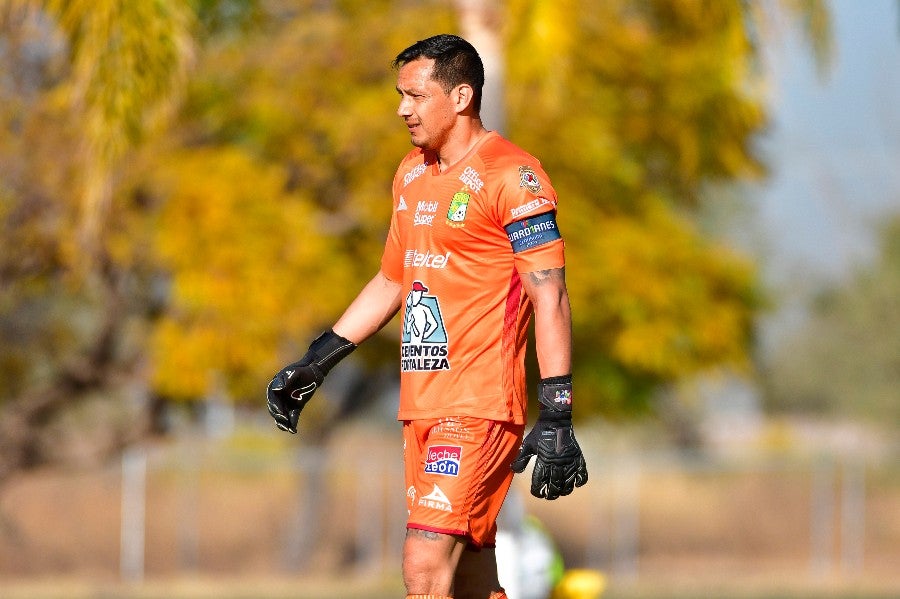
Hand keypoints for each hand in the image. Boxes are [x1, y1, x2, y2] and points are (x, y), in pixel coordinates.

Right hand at [266, 361, 323, 433]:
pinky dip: (292, 423)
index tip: (280, 411)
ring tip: (288, 429)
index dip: (275, 406)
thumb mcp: (295, 372)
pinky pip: (292, 417)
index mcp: (275, 388)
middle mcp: (279, 397)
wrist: (312, 372)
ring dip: (284, 423)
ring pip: (282, 416)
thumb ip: (286, 380)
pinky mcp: (296, 407)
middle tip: (284, 419)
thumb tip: (278, 389)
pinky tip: (294, 430)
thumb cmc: (302, 370)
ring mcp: (287, 403)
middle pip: (275, 409)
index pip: (272, 399)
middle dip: (279, 416)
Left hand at [511, 376, 587, 498]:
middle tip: (548, 495)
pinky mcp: (577, 457)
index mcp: (544, 460)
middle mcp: (557, 462)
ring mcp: (569, 460)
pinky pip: (582, 473)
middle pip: (555, 485)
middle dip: (551, 494)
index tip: (537, 493)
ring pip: (568, 482)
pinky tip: (576, 484)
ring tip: (560, 492)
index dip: (537, 490)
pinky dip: (580, 480)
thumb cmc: (540, 433)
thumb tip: (514, 470)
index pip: (540, 482)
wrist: (556, 420)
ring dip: (564, 490)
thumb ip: (521, 458)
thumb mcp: (527, 444)